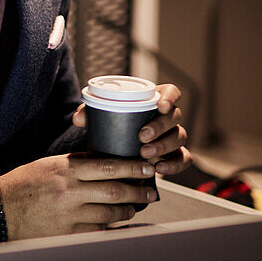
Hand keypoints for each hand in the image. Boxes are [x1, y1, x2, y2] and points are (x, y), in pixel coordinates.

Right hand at [0, 154, 156, 238]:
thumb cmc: (23, 184)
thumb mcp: (48, 165)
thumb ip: (76, 164)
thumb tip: (104, 161)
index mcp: (65, 170)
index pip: (108, 166)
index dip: (132, 168)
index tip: (146, 168)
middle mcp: (69, 191)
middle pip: (114, 190)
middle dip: (137, 190)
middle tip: (151, 190)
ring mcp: (68, 215)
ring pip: (110, 213)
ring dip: (127, 210)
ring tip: (134, 206)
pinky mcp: (66, 234)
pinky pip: (97, 232)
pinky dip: (111, 227)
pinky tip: (118, 224)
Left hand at [72, 83, 191, 175]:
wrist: (117, 150)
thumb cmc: (113, 126)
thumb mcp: (102, 117)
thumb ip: (90, 114)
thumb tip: (78, 118)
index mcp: (154, 101)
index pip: (171, 92)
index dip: (170, 97)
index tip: (160, 106)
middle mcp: (167, 117)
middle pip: (175, 116)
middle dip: (160, 126)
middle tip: (142, 136)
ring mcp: (173, 136)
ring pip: (180, 137)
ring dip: (164, 146)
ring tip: (145, 153)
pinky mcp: (174, 156)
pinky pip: (183, 159)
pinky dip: (174, 165)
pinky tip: (159, 169)